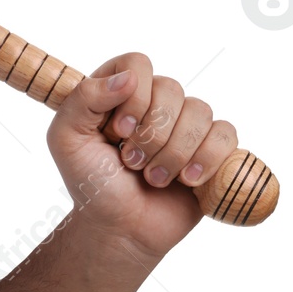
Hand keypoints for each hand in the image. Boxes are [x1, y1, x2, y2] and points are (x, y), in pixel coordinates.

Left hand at [44, 52, 239, 261]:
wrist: (121, 228)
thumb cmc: (91, 183)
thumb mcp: (66, 139)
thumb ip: (83, 99)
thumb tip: (128, 76)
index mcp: (117, 91)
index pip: (137, 63)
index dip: (133, 96)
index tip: (119, 131)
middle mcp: (153, 102)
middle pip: (172, 88)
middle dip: (152, 134)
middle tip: (132, 163)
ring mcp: (183, 124)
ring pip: (200, 111)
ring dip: (175, 152)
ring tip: (154, 178)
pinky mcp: (210, 149)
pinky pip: (226, 134)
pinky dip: (208, 158)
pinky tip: (187, 181)